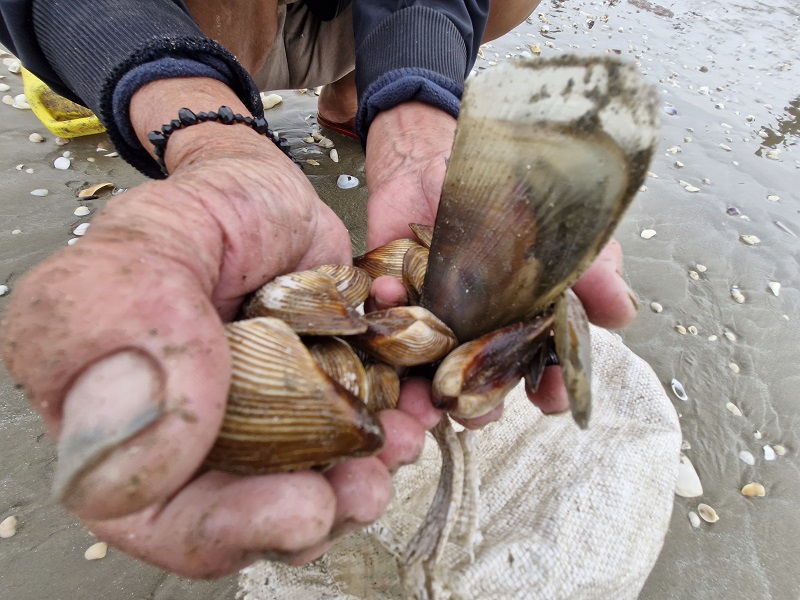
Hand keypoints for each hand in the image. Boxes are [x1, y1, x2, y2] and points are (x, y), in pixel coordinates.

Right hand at [0, 89, 427, 576]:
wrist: (260, 188)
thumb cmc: (198, 208)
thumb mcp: (153, 241)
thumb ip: (134, 321)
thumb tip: (142, 442)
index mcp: (115, 413)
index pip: (150, 509)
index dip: (222, 529)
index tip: (297, 508)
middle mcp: (187, 434)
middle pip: (239, 516)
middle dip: (309, 514)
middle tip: (361, 491)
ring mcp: (259, 425)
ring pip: (301, 488)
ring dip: (358, 482)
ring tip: (397, 443)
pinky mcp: (319, 406)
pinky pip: (356, 443)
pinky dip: (391, 436)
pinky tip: (413, 413)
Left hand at [364, 102, 638, 427]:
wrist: (447, 154)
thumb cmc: (512, 195)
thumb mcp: (563, 224)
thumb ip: (592, 268)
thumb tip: (624, 314)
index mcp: (523, 320)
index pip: (543, 366)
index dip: (551, 387)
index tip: (552, 400)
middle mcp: (477, 330)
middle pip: (483, 382)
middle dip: (481, 402)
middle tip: (476, 410)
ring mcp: (432, 318)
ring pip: (430, 369)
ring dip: (426, 385)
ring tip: (427, 392)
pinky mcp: (392, 297)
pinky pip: (382, 315)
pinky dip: (384, 308)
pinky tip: (390, 297)